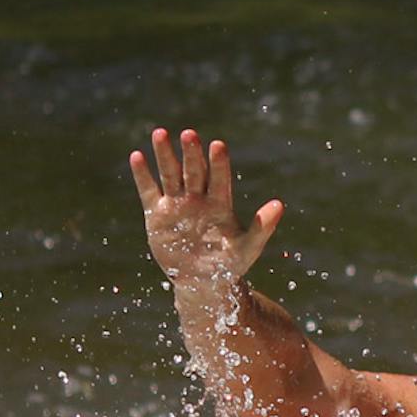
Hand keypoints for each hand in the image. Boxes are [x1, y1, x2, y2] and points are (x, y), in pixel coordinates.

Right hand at [128, 127, 283, 286]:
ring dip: (164, 155)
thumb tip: (279, 205)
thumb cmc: (229, 264)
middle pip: (194, 170)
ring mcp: (176, 204)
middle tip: (189, 134)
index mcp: (220, 203)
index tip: (218, 145)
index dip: (218, 163)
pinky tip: (137, 156)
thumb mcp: (248, 248)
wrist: (202, 282)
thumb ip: (262, 227)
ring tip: (160, 133)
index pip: (219, 178)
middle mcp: (198, 198)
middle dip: (192, 153)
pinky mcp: (157, 214)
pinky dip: (142, 175)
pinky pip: (148, 191)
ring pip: (170, 174)